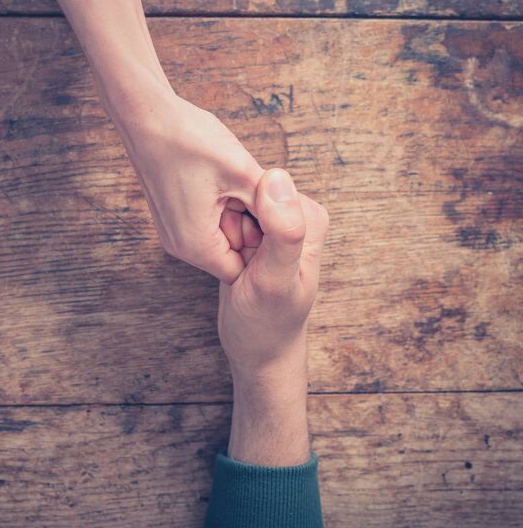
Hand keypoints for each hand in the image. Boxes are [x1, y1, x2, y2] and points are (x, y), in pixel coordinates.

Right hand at [108, 87, 264, 283]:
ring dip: (238, 212)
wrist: (144, 116)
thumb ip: (270, 202)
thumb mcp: (242, 172)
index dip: (265, 242)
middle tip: (255, 189)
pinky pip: (207, 222)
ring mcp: (173, 231)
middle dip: (252, 225)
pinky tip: (223, 178)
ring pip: (222, 235)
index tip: (272, 212)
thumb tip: (293, 215)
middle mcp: (180, 246)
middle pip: (233, 251)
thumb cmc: (189, 140)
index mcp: (197, 245)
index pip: (244, 268)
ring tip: (238, 180)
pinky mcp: (172, 216)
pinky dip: (223, 205)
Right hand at [217, 168, 328, 465]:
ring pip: (230, 205)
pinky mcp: (253, 235)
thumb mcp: (274, 280)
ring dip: (222, 232)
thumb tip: (276, 176)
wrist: (257, 351)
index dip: (242, 214)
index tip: (246, 249)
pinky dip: (218, 238)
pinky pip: (223, 219)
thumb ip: (283, 231)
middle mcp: (294, 217)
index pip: (263, 187)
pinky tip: (229, 261)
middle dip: (231, 223)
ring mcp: (271, 225)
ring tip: (236, 263)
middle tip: (241, 259)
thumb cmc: (267, 324)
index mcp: (309, 219)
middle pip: (244, 192)